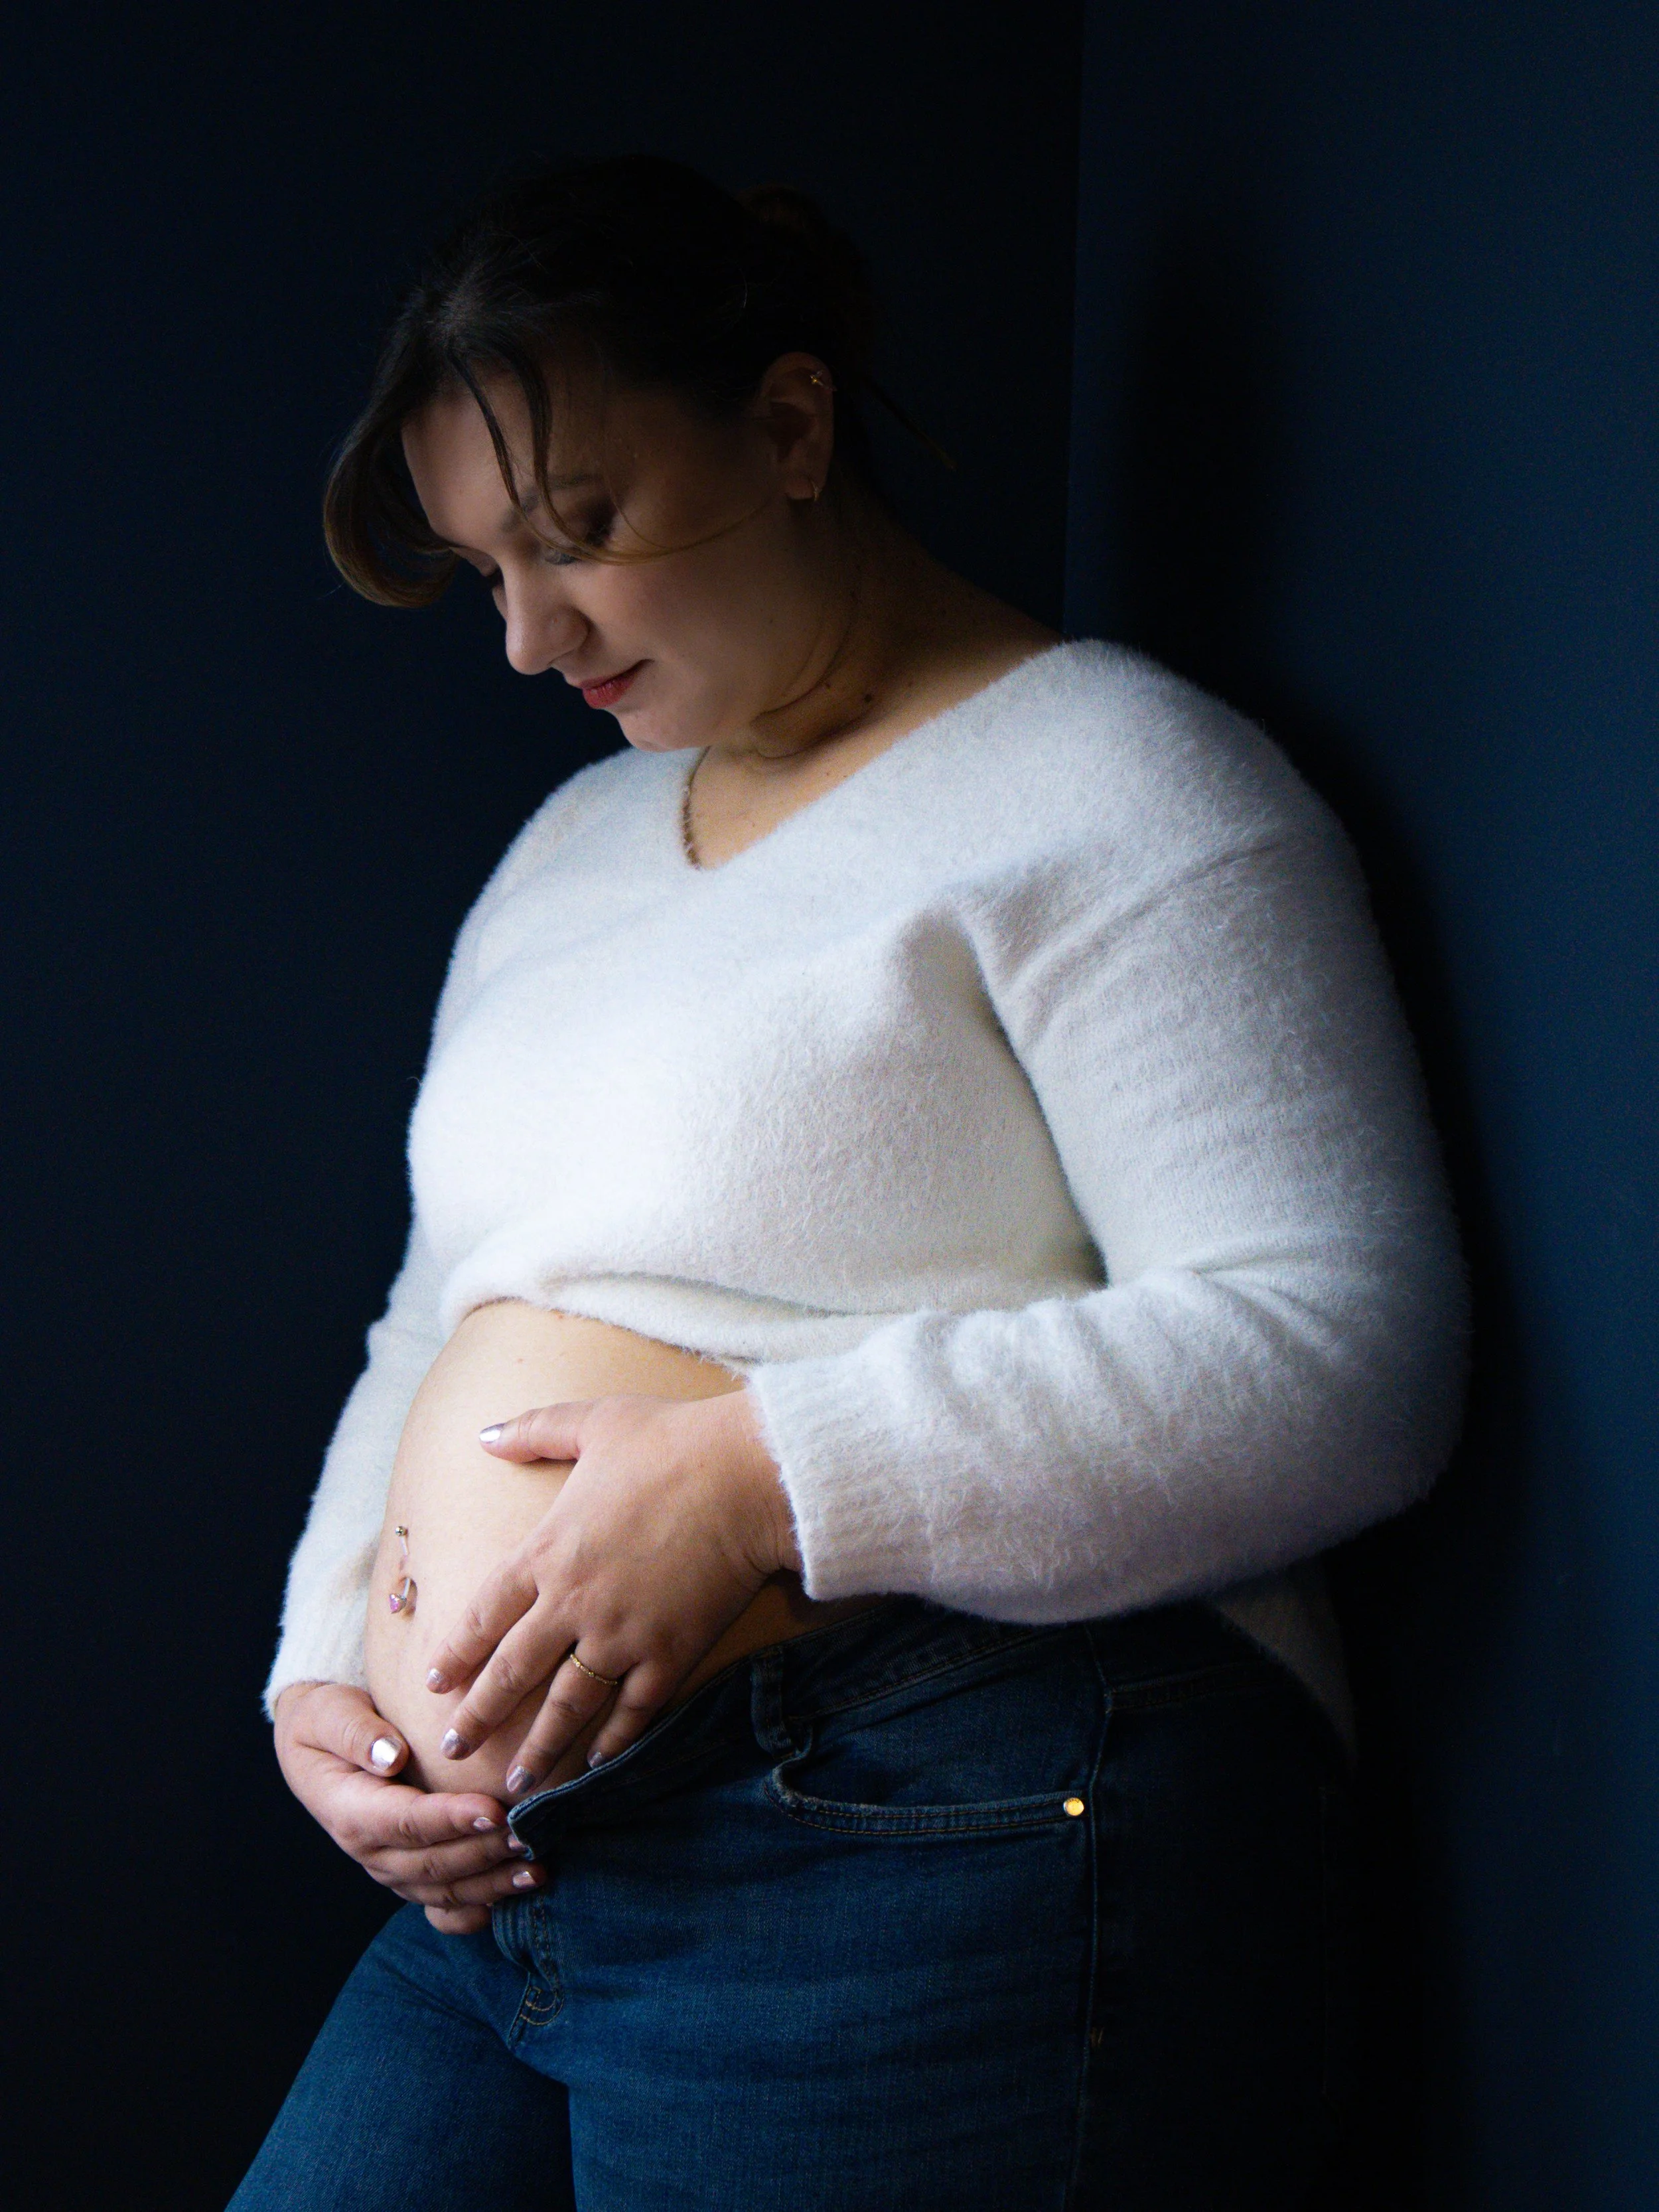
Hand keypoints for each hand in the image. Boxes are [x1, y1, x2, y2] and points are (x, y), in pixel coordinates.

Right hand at [273, 1681, 544, 1933]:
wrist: (317, 1748)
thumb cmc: (327, 1722)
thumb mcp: (328, 1714)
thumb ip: (355, 1733)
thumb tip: (390, 1756)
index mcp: (351, 1812)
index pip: (405, 1822)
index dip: (450, 1820)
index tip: (495, 1810)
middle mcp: (370, 1851)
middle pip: (431, 1863)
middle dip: (484, 1853)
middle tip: (530, 1836)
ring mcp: (389, 1868)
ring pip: (441, 1890)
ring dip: (490, 1885)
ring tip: (536, 1872)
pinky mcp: (407, 1873)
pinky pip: (438, 1906)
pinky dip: (471, 1913)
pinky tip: (507, 1904)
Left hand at [424, 1387, 798, 1793]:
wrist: (748, 1474)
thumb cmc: (672, 1441)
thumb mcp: (594, 1422)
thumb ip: (534, 1430)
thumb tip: (482, 1435)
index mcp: (548, 1552)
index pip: (486, 1615)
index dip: (458, 1653)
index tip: (434, 1683)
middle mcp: (574, 1604)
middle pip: (513, 1672)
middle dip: (479, 1716)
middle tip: (453, 1749)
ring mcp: (623, 1635)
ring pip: (568, 1706)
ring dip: (540, 1748)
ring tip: (518, 1785)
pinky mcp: (672, 1653)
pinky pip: (635, 1710)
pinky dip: (615, 1741)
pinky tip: (598, 1762)